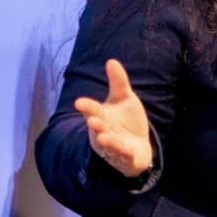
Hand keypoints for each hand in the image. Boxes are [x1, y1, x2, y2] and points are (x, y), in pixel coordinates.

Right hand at [74, 59, 151, 177]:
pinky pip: (124, 155)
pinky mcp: (125, 156)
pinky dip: (123, 152)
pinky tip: (126, 149)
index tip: (79, 102)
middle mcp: (103, 131)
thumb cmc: (127, 120)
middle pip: (98, 127)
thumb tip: (111, 60)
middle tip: (92, 120)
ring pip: (108, 143)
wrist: (138, 146)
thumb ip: (118, 82)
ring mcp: (113, 145)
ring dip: (106, 140)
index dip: (87, 106)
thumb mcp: (124, 99)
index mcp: (101, 116)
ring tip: (102, 137)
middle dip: (95, 124)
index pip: (93, 110)